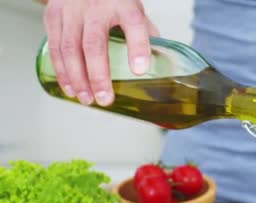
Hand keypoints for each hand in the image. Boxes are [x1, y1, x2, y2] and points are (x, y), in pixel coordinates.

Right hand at [43, 0, 157, 105]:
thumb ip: (145, 35)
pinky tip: (70, 88)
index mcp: (124, 4)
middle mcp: (96, 6)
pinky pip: (54, 47)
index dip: (138, 48)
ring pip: (69, 48)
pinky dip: (61, 71)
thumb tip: (161, 67)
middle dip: (98, 75)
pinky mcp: (54, 15)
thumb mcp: (134, 10)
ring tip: (87, 100)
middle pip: (94, 44)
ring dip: (77, 79)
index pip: (134, 24)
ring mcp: (72, 10)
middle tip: (105, 99)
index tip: (139, 70)